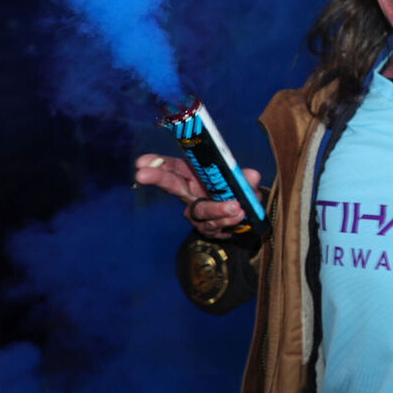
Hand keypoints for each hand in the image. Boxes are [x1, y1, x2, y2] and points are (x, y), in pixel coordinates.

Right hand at [134, 154, 261, 239]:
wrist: (247, 217)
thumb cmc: (239, 192)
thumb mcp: (244, 182)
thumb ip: (246, 179)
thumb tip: (251, 176)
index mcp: (196, 178)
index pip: (174, 168)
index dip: (158, 164)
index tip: (141, 162)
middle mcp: (191, 195)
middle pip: (171, 185)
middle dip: (157, 178)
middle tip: (141, 175)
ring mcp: (197, 214)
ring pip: (201, 211)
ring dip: (217, 209)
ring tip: (236, 207)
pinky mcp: (207, 230)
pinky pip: (215, 226)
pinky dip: (228, 221)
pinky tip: (239, 217)